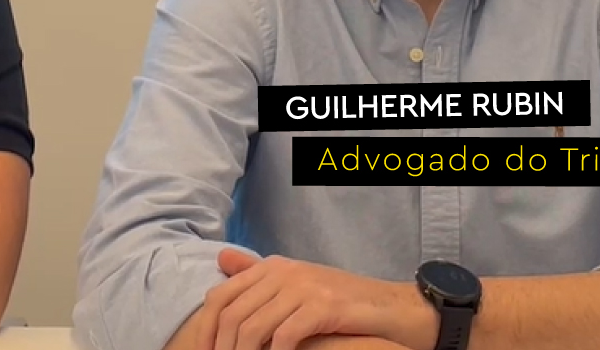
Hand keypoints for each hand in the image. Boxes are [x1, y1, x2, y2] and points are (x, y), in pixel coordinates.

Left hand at [203, 248, 436, 349]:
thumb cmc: (342, 303)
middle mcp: (284, 271)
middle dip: (223, 347)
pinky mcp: (324, 305)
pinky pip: (285, 336)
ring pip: (254, 328)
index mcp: (272, 267)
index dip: (207, 329)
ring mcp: (304, 286)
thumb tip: (221, 259)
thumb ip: (258, 275)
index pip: (221, 295)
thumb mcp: (297, 285)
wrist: (393, 308)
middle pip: (233, 314)